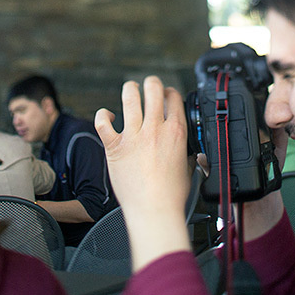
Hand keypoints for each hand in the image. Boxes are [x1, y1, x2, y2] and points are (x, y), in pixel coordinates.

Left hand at [95, 76, 191, 269]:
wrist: (154, 210)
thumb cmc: (172, 195)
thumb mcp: (189, 168)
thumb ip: (188, 153)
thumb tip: (192, 151)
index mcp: (176, 132)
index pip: (173, 98)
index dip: (170, 93)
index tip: (166, 95)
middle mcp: (155, 129)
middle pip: (152, 90)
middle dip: (151, 84)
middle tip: (148, 86)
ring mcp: (133, 137)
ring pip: (130, 98)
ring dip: (130, 89)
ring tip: (130, 90)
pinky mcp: (114, 147)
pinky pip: (103, 122)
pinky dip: (103, 115)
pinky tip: (108, 115)